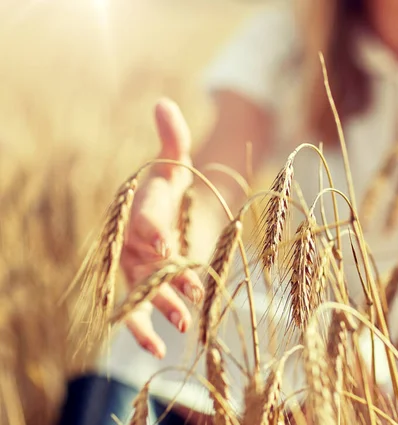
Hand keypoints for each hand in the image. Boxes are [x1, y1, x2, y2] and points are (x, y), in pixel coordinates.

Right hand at [120, 99, 203, 358]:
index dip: (153, 227)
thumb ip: (171, 137)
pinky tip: (161, 349)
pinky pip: (138, 309)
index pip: (144, 217)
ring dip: (163, 306)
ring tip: (185, 325)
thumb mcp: (174, 161)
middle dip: (165, 277)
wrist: (162, 210)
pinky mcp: (144, 283)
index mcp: (140, 207)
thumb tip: (163, 102)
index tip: (166, 240)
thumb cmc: (167, 185)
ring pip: (144, 289)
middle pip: (146, 261)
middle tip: (187, 293)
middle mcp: (133, 240)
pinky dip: (145, 330)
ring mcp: (136, 266)